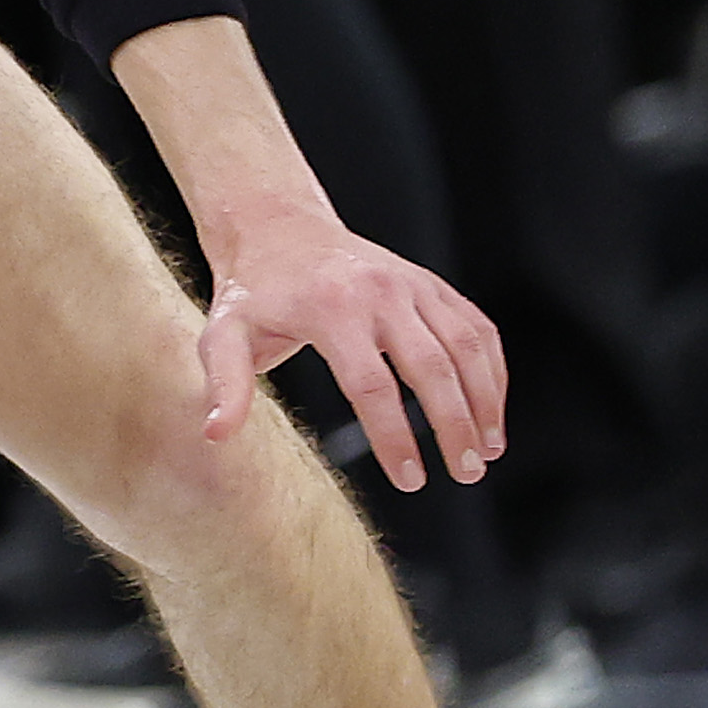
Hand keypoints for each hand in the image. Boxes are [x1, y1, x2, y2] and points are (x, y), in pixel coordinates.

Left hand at [191, 204, 506, 493]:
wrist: (277, 227)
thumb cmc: (252, 290)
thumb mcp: (224, 333)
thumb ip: (226, 384)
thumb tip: (216, 436)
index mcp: (331, 308)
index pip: (372, 385)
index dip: (395, 437)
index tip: (410, 480)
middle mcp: (379, 291)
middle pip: (432, 368)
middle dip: (454, 426)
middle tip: (465, 474)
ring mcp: (411, 283)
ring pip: (466, 346)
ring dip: (485, 401)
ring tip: (488, 451)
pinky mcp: (430, 282)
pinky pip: (476, 326)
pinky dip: (491, 369)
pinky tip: (491, 408)